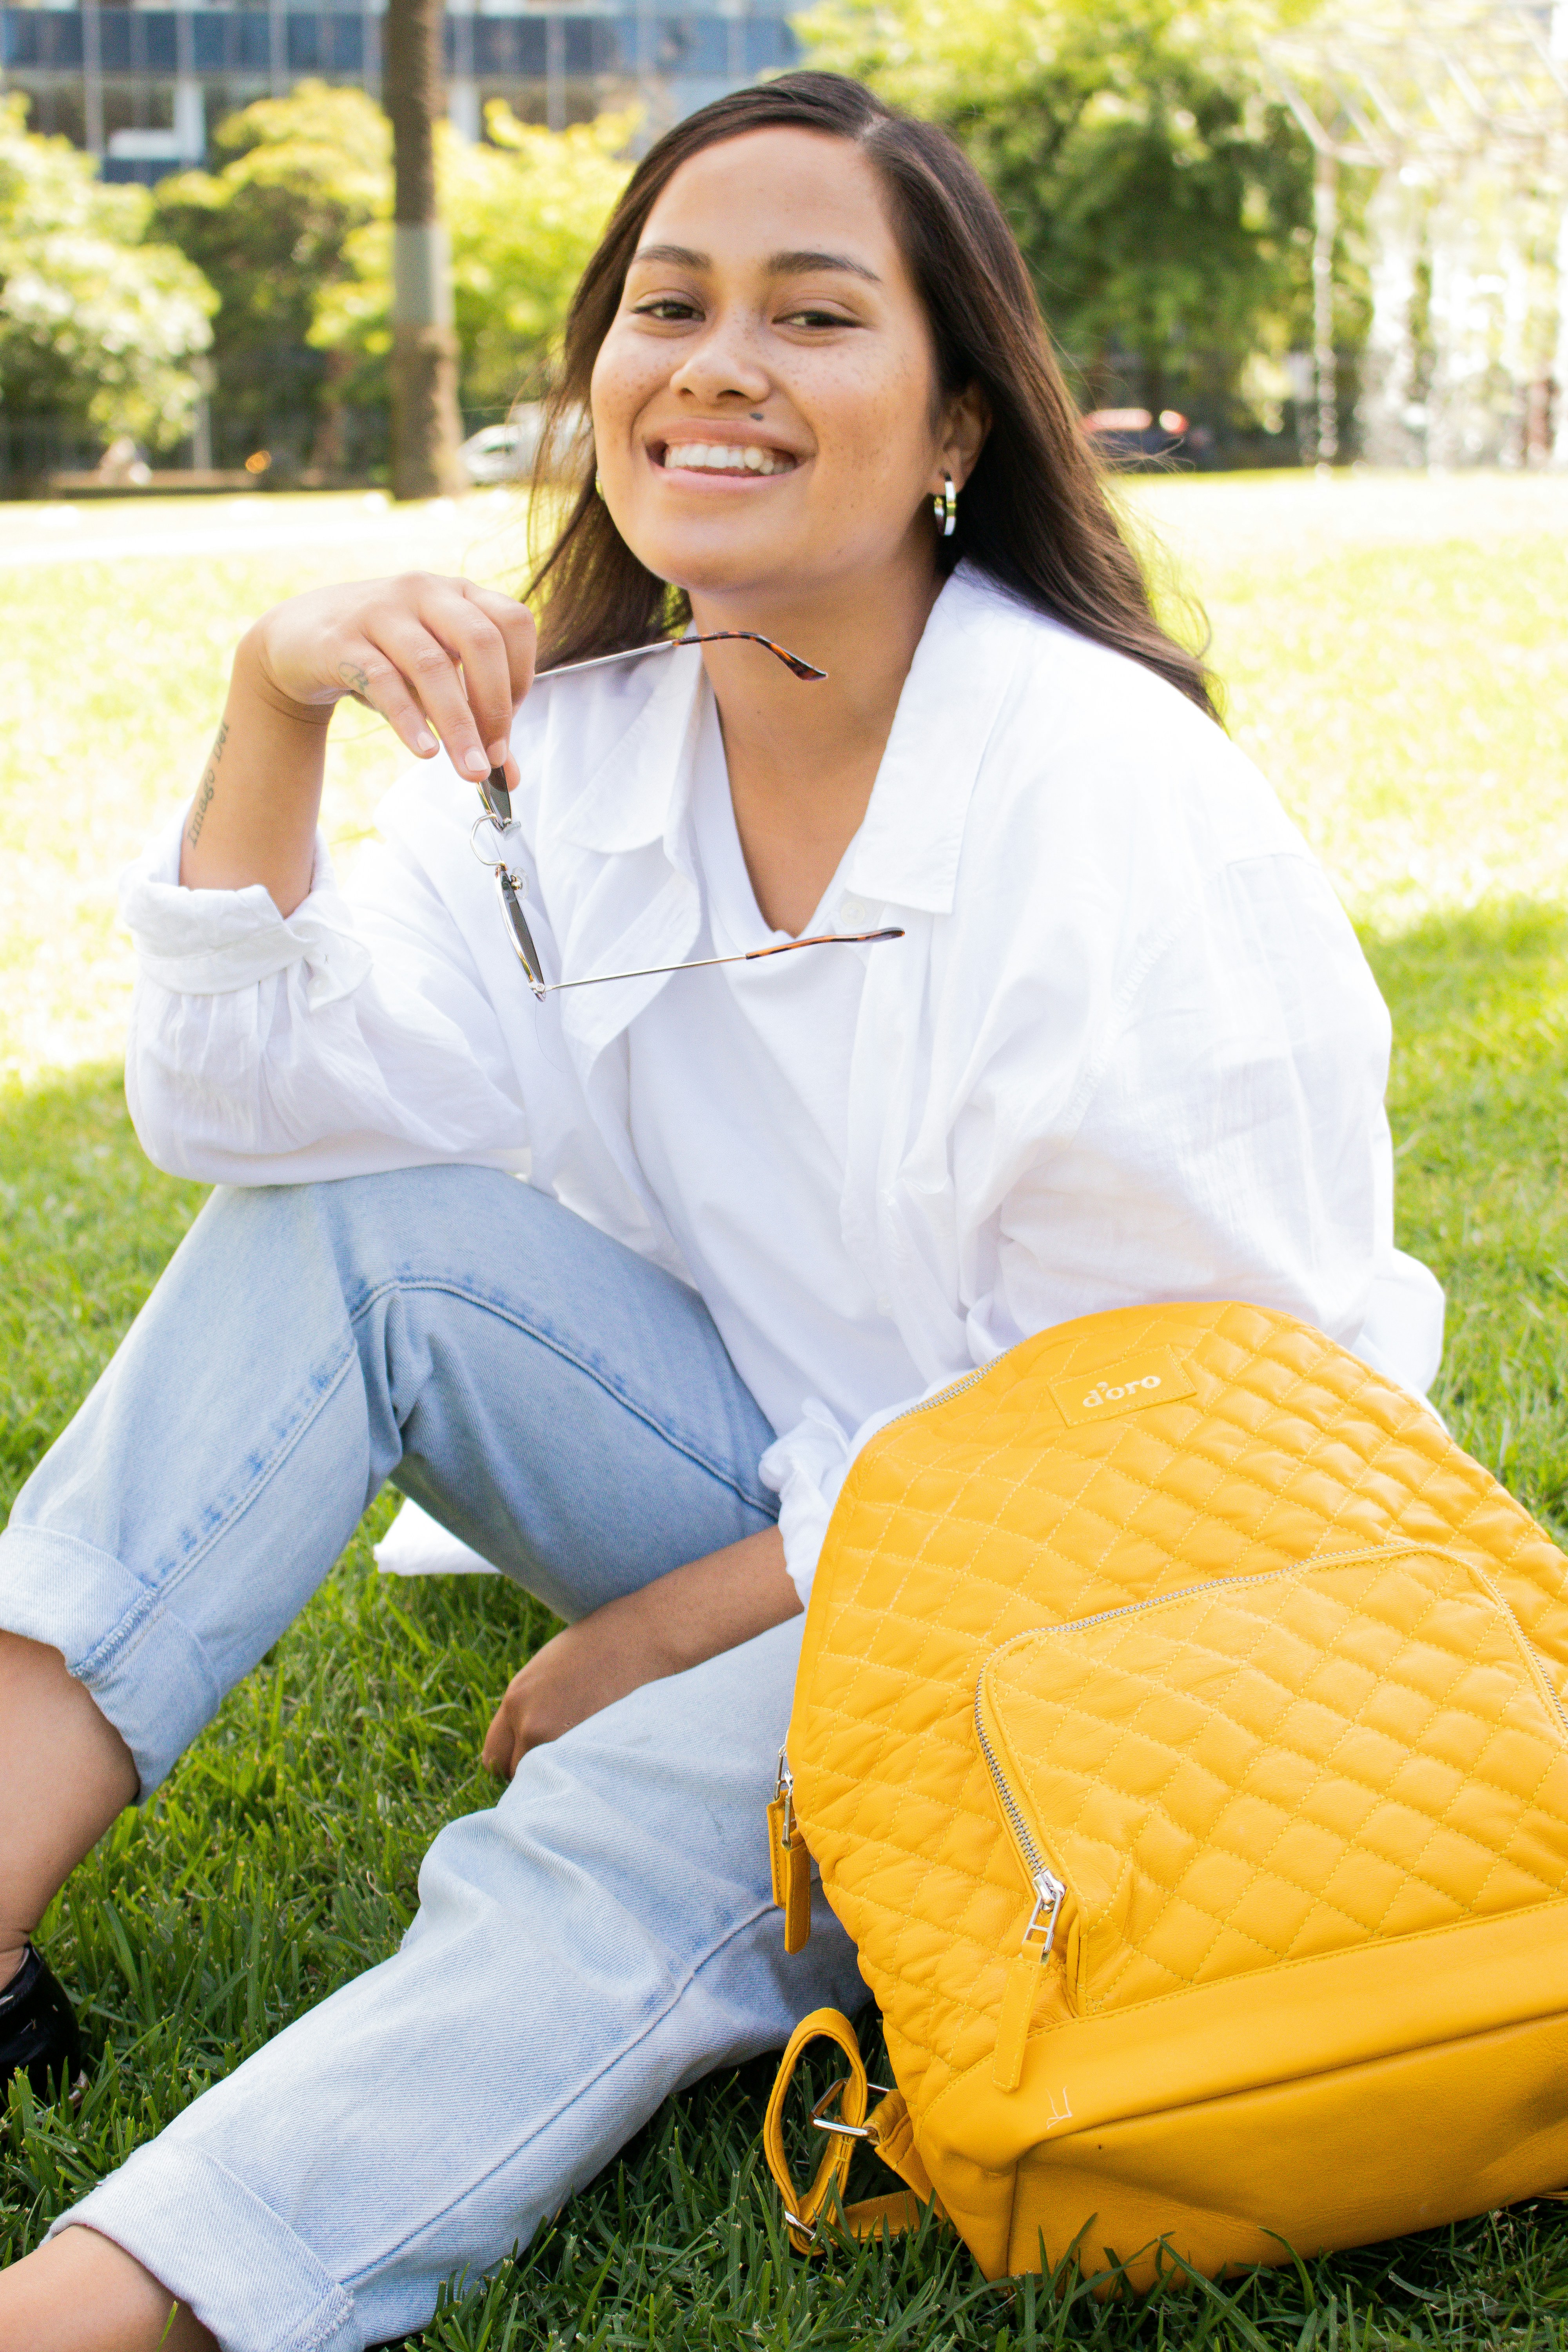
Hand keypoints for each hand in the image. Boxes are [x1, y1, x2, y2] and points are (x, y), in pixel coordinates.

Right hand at [247, 571, 537, 790]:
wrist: (298, 638)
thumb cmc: (380, 656)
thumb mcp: (431, 680)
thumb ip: (473, 721)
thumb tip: (510, 777)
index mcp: (457, 594)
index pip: (512, 623)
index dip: (521, 676)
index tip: (508, 724)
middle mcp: (423, 591)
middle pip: (480, 641)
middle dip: (496, 707)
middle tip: (494, 757)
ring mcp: (380, 610)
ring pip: (432, 666)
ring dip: (458, 725)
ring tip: (470, 770)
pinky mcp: (341, 639)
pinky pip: (383, 680)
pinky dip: (410, 720)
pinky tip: (426, 751)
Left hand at [480, 1528, 801, 1779]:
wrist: (652, 1633)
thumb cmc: (606, 1644)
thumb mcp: (551, 1668)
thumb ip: (532, 1706)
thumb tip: (526, 1745)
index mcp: (516, 1700)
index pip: (494, 1759)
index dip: (516, 1762)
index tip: (535, 1760)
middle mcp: (532, 1725)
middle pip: (520, 1777)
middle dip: (539, 1772)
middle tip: (568, 1757)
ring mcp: (563, 1742)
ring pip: (553, 1783)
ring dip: (567, 1776)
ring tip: (592, 1755)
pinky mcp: (596, 1753)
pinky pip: (583, 1782)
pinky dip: (592, 1776)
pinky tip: (609, 1757)